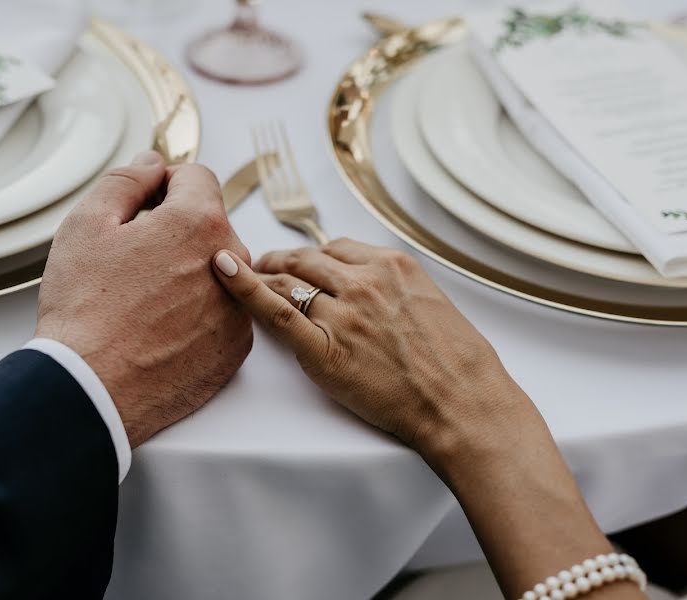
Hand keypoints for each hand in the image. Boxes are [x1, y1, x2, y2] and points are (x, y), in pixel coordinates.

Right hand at [36, 151, 252, 447]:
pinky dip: (201, 313)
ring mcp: (239, 307)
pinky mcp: (237, 346)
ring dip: (192, 272)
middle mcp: (233, 260)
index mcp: (199, 222)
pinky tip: (164, 328)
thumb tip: (153, 163)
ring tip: (147, 299)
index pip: (198, 178)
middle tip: (135, 261)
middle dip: (178, 231)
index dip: (165, 186)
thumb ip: (126, 180)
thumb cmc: (85, 308)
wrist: (93, 388)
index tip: (144, 207)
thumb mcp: (88, 224)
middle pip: (210, 225)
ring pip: (220, 270)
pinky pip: (224, 312)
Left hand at [211, 239, 642, 599]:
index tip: (303, 261)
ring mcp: (342, 314)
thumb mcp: (432, 304)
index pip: (337, 248)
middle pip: (307, 260)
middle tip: (263, 263)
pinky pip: (275, 310)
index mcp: (393, 266)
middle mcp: (364, 281)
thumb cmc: (457, 363)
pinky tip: (223, 270)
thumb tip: (373, 288)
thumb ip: (396, 288)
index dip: (314, 255)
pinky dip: (244, 287)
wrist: (464, 404)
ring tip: (244, 272)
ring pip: (289, 280)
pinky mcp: (323, 349)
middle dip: (282, 260)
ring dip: (264, 273)